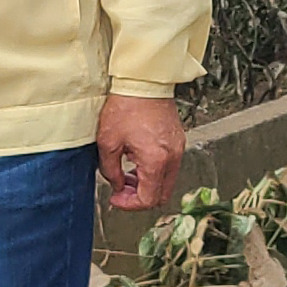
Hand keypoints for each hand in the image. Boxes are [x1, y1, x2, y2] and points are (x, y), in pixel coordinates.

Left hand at [98, 94, 185, 214]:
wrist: (144, 82)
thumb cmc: (126, 106)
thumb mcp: (108, 142)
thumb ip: (110, 170)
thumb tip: (117, 184)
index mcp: (155, 160)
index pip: (148, 199)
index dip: (129, 204)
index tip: (116, 198)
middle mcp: (172, 157)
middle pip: (161, 195)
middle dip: (140, 197)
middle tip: (122, 190)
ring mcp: (178, 149)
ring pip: (166, 182)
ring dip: (147, 184)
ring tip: (128, 174)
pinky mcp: (178, 141)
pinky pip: (169, 167)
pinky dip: (155, 171)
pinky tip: (138, 160)